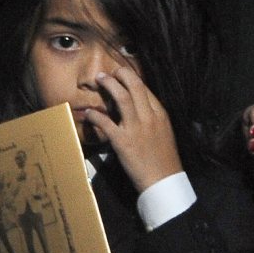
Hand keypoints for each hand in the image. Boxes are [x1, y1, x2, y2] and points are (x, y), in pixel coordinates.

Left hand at [84, 67, 183, 192]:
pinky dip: (95, 115)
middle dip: (121, 74)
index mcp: (160, 114)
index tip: (123, 75)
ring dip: (109, 85)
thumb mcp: (164, 132)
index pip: (146, 89)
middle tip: (111, 71)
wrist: (163, 180)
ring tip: (100, 79)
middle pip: (135, 87)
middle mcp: (149, 117)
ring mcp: (136, 128)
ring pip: (122, 98)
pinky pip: (106, 123)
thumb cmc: (164, 158)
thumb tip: (140, 107)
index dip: (133, 78)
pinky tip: (89, 113)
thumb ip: (153, 117)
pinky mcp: (123, 142)